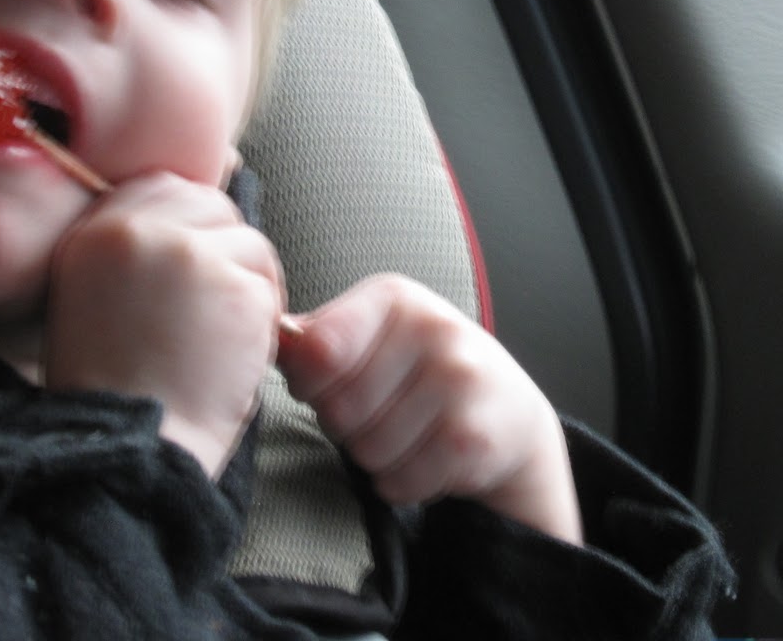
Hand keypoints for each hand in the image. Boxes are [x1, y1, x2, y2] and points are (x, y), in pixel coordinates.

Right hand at [41, 172, 284, 477]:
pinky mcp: (232, 284)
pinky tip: (231, 359)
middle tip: (214, 309)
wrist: (127, 449)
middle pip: (212, 206)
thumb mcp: (89, 301)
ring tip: (218, 342)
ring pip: (248, 244)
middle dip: (224, 250)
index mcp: (92, 234)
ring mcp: (186, 253)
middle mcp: (135, 231)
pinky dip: (262, 323)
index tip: (195, 264)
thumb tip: (191, 216)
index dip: (189, 222)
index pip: (162, 185)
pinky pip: (267, 286)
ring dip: (248, 288)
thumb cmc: (114, 392)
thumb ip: (129, 251)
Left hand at [279, 274, 581, 543]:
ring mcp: (460, 381)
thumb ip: (317, 339)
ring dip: (377, 457)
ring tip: (409, 432)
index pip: (318, 352)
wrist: (507, 409)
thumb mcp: (371, 338)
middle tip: (383, 412)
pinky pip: (400, 481)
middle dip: (347, 425)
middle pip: (338, 409)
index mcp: (395, 298)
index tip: (334, 382)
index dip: (313, 383)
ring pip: (367, 450)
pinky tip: (428, 457)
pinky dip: (404, 483)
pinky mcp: (473, 438)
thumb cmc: (420, 371)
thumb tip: (275, 340)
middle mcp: (433, 328)